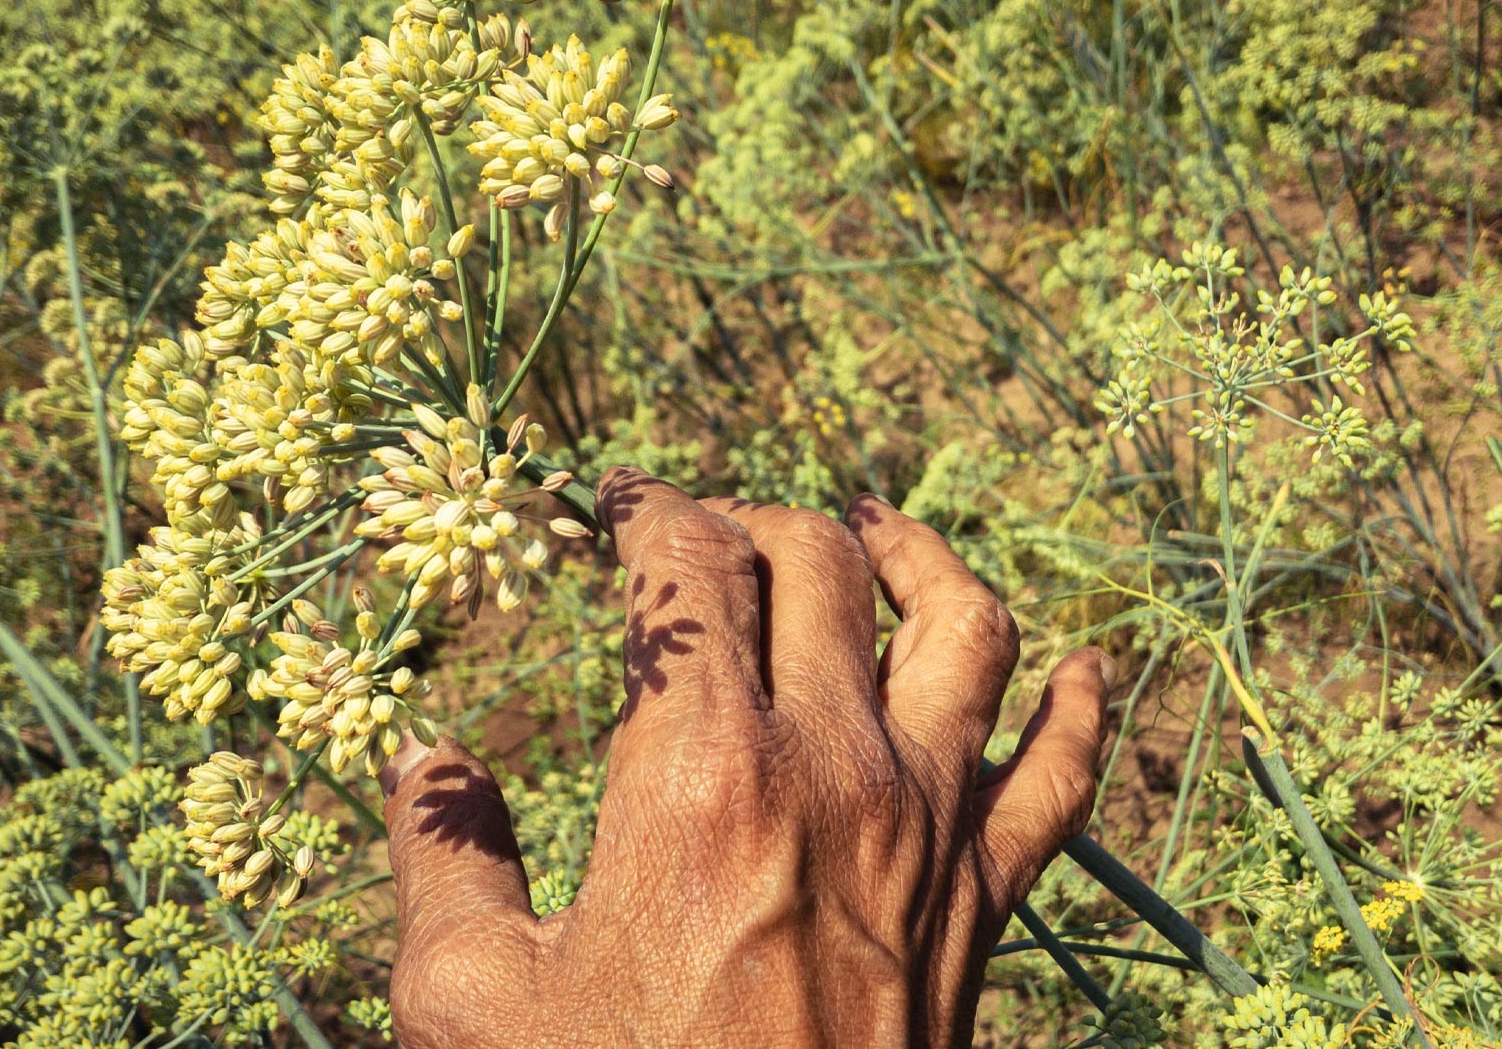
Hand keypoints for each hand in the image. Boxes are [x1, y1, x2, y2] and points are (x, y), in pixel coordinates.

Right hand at [379, 467, 1109, 1046]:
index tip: (613, 503)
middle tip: (709, 534)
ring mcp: (929, 829)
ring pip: (966, 628)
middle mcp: (834, 768)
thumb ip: (442, 857)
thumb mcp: (470, 1002)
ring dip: (922, 558)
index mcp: (699, 771)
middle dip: (757, 518)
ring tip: (875, 533)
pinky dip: (1079, 709)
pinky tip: (1078, 670)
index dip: (645, 510)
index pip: (689, 568)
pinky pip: (1063, 776)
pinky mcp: (988, 902)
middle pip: (821, 564)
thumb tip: (422, 758)